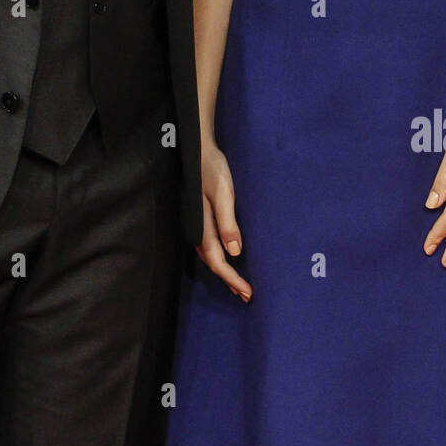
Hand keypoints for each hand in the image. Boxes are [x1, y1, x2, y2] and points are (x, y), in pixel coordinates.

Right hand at [196, 142, 251, 300]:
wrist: (199, 149)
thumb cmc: (212, 169)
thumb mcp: (223, 193)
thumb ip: (227, 222)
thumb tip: (234, 251)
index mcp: (202, 226)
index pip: (217, 261)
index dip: (232, 278)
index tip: (247, 292)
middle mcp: (197, 228)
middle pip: (212, 262)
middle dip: (229, 280)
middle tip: (246, 295)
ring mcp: (197, 223)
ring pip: (209, 255)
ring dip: (224, 270)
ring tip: (238, 283)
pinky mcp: (200, 217)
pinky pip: (209, 245)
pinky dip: (219, 257)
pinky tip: (227, 256)